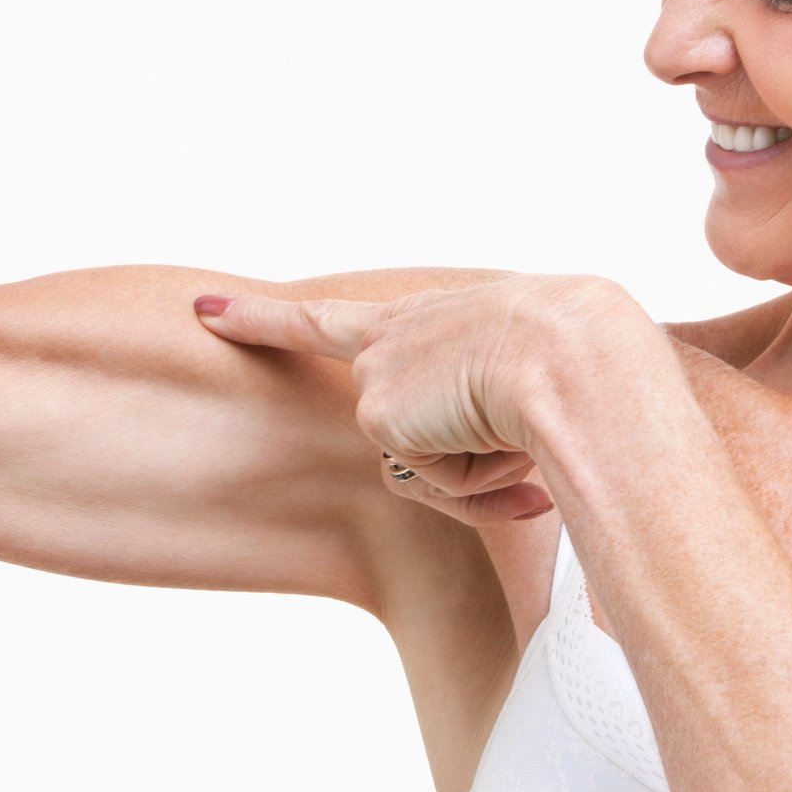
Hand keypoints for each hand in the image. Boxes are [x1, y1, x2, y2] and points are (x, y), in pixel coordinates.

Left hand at [191, 275, 639, 528]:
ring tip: (519, 423)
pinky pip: (437, 482)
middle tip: (220, 321)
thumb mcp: (539, 367)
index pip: (333, 321)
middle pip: (384, 419)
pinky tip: (503, 439)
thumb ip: (490, 410)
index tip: (207, 310)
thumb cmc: (584, 355)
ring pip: (424, 463)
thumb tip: (478, 481)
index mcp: (431, 315)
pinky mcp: (381, 417)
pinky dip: (479, 480)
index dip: (268, 320)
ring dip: (479, 467)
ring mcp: (380, 377)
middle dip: (348, 390)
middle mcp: (393, 339)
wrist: (577, 355)